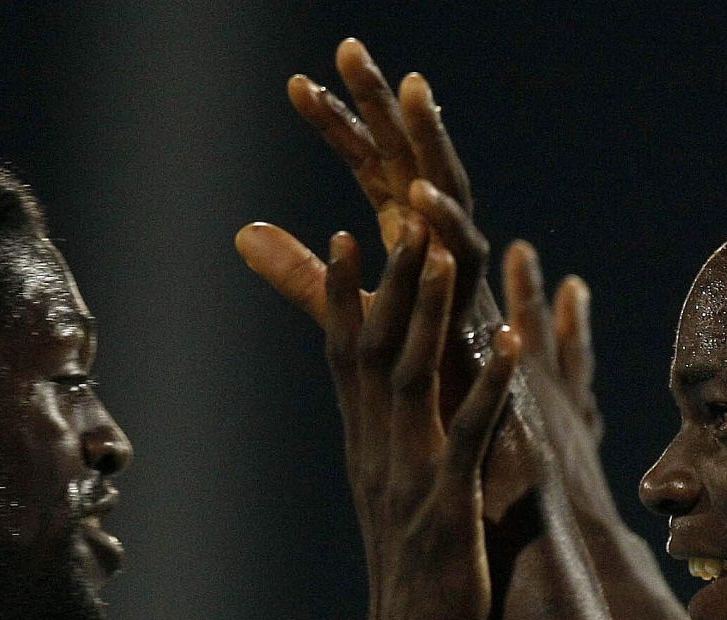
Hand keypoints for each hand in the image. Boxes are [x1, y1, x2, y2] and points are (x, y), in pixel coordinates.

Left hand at [237, 40, 492, 421]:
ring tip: (412, 87)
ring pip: (453, 193)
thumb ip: (307, 279)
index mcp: (415, 249)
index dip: (341, 126)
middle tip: (349, 48)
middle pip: (413, 162)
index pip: (376, 171)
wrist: (480, 463)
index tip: (293, 85)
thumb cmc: (426, 393)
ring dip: (435, 142)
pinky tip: (417, 196)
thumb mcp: (353, 319)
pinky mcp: (482, 317)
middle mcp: (443, 254)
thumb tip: (243, 233)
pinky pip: (468, 261)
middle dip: (386, 106)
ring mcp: (466, 282)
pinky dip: (447, 226)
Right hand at [327, 217, 518, 619]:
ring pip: (414, 380)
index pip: (345, 358)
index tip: (342, 236)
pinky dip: (488, 385)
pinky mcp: (449, 508)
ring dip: (428, 314)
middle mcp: (379, 453)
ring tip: (443, 255)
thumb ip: (397, 448)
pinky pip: (469, 435)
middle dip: (388, 282)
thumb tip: (392, 414)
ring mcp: (411, 478)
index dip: (340, 297)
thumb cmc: (417, 580)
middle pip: (374, 352)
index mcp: (367, 449)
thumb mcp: (397, 501)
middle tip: (400, 217)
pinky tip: (509, 343)